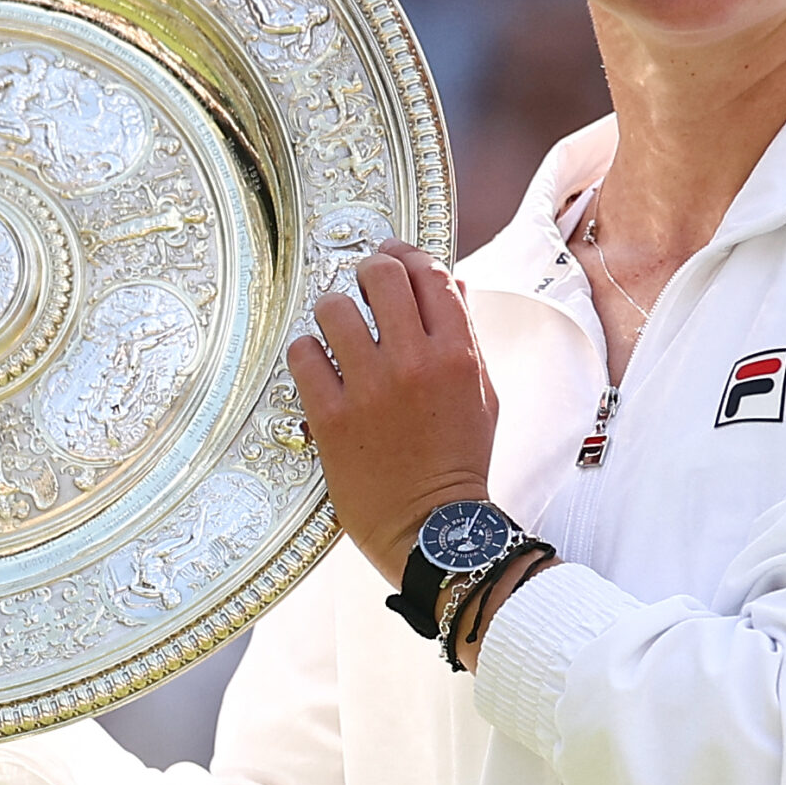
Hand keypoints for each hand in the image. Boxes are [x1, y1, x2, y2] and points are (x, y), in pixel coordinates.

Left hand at [286, 238, 497, 588]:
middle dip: (369, 273)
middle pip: (381, 275)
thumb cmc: (458, 461)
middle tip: (363, 288)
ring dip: (334, 313)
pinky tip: (319, 367)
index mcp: (457, 356)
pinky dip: (307, 353)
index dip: (408, 257)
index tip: (393, 258)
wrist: (432, 528)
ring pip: (334, 307)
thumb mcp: (482, 395)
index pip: (429, 274)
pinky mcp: (330, 415)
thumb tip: (452, 285)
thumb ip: (466, 337)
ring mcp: (369, 388)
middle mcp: (413, 363)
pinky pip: (303, 353)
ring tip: (338, 333)